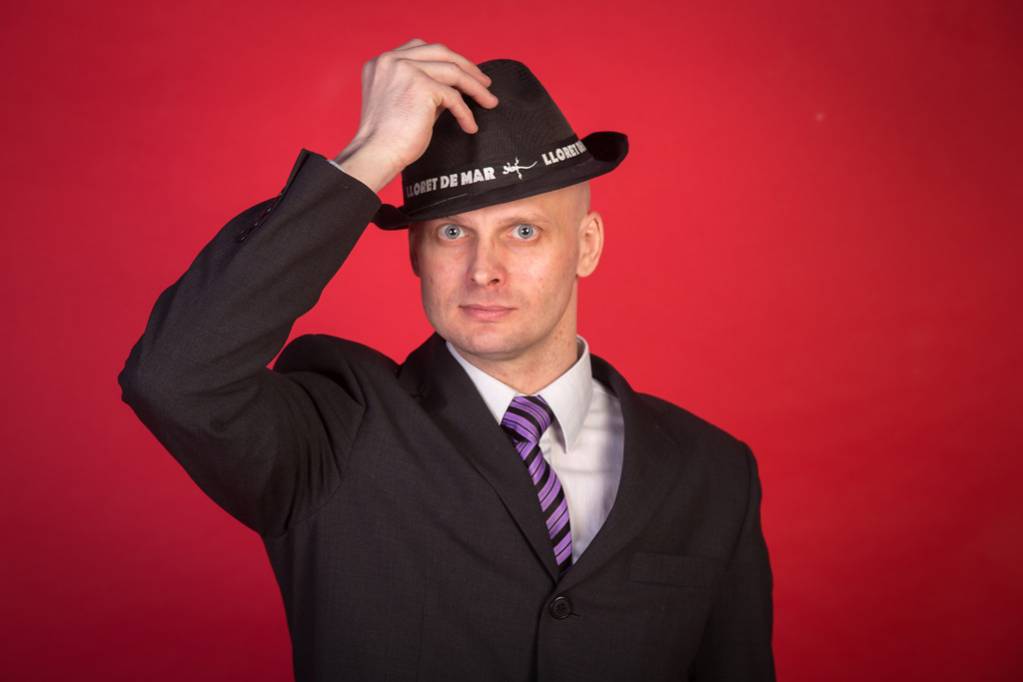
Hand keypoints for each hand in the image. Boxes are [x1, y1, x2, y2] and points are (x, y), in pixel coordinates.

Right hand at [334, 38, 499, 191]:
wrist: (376, 155)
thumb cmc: (388, 138)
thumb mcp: (403, 102)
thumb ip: (424, 88)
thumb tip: (456, 87)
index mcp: (383, 61)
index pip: (422, 48)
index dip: (447, 59)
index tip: (465, 72)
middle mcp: (392, 60)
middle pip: (441, 52)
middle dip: (467, 67)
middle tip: (485, 83)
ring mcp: (406, 70)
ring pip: (453, 71)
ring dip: (476, 88)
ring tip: (489, 102)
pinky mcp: (421, 86)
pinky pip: (454, 97)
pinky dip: (465, 113)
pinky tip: (470, 127)